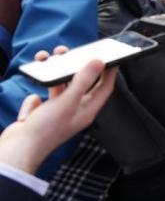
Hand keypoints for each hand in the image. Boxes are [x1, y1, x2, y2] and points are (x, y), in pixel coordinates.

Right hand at [0, 52, 115, 174]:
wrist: (17, 149)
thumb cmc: (46, 129)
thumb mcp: (67, 101)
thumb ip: (83, 80)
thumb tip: (99, 62)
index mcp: (87, 110)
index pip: (104, 87)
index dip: (109, 71)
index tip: (111, 56)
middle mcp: (75, 110)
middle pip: (80, 82)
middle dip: (73, 66)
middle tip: (68, 51)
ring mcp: (57, 111)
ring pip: (58, 87)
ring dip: (51, 75)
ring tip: (45, 59)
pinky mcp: (41, 113)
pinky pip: (40, 98)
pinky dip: (34, 101)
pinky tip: (32, 111)